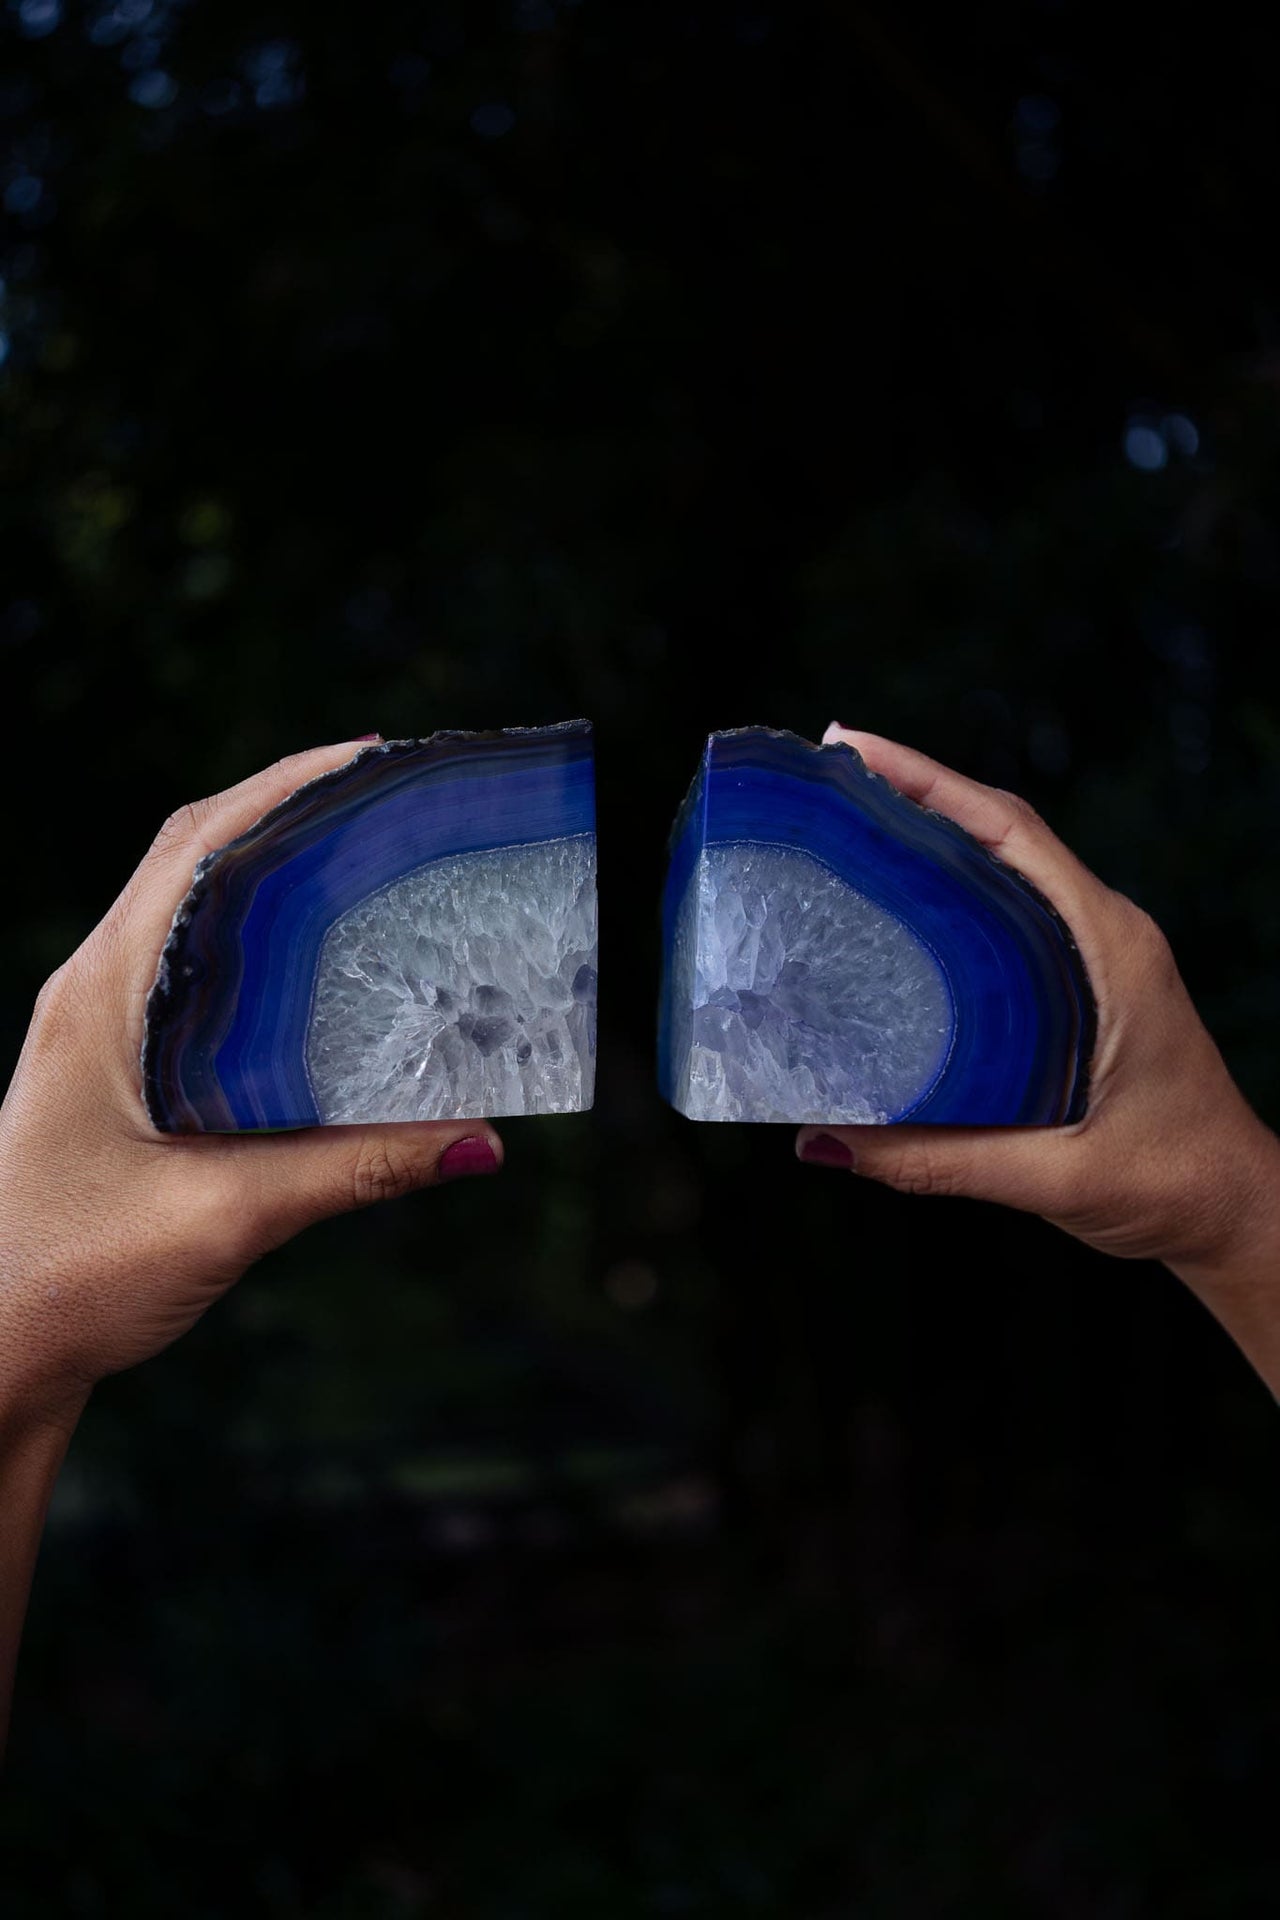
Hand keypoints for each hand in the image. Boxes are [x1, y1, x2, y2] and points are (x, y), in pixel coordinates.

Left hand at [0, 741, 503, 1434]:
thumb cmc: (71, 1278)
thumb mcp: (225, 1217)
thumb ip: (353, 1169)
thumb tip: (480, 1140)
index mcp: (103, 994)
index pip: (195, 848)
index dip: (282, 787)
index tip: (369, 758)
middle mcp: (96, 990)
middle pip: (196, 859)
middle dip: (291, 813)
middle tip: (392, 802)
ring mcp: (101, 1027)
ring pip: (195, 914)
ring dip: (274, 874)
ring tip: (371, 864)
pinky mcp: (117, 1069)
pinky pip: (197, 974)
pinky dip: (261, 947)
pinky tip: (322, 976)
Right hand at [797, 726, 1279, 1387]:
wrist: (1235, 1209)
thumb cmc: (1169, 1184)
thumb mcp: (1053, 1176)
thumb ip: (937, 1160)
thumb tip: (822, 1141)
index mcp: (1110, 951)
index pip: (1012, 833)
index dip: (930, 783)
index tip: (854, 750)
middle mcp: (1105, 935)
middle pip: (999, 831)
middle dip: (913, 793)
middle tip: (825, 778)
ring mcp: (1098, 953)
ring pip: (1004, 866)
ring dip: (931, 834)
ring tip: (844, 823)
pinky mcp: (1086, 981)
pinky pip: (1010, 911)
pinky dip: (952, 887)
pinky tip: (895, 904)